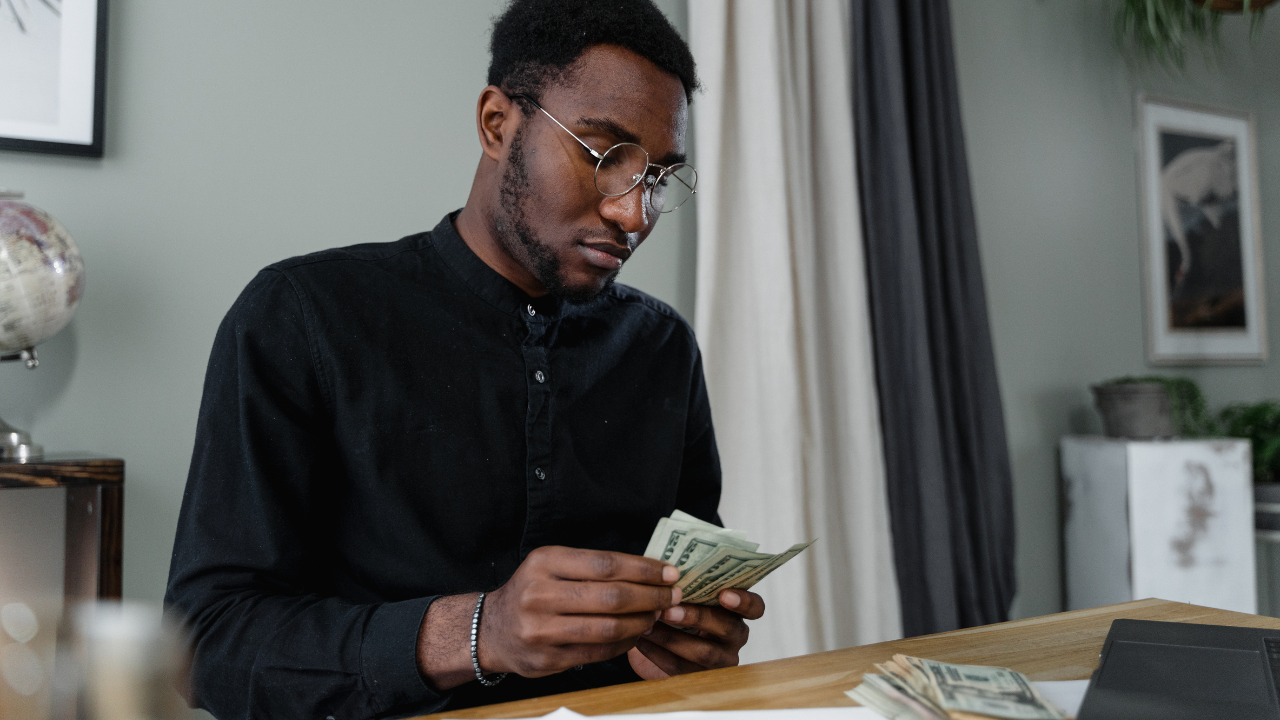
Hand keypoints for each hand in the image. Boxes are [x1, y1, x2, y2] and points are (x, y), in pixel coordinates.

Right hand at [479, 546, 680, 677]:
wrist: (492, 630)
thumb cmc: (532, 592)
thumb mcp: (551, 566)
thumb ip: (592, 567)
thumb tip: (649, 570)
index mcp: (544, 563)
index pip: (605, 564)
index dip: (644, 569)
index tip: (669, 572)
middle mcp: (539, 595)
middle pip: (611, 596)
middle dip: (651, 596)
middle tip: (672, 595)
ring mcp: (541, 630)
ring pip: (608, 628)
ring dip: (642, 622)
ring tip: (657, 615)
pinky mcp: (547, 659)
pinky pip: (598, 653)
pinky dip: (625, 644)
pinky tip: (636, 634)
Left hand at [627, 588, 765, 679]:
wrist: (654, 645)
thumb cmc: (673, 610)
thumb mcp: (682, 595)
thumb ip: (684, 583)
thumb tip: (665, 567)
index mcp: (736, 611)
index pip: (755, 607)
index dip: (744, 601)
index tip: (724, 594)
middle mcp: (735, 636)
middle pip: (727, 628)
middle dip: (697, 617)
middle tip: (669, 610)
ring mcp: (721, 660)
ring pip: (704, 652)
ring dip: (673, 638)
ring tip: (648, 625)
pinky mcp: (699, 678)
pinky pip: (681, 668)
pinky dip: (658, 654)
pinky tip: (640, 641)